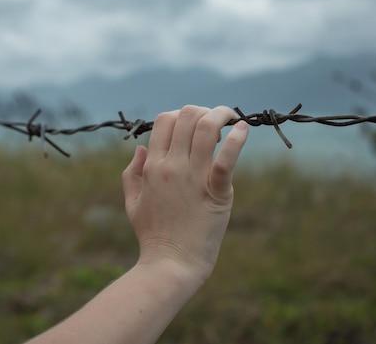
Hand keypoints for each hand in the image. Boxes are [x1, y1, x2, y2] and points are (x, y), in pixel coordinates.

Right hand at [122, 105, 248, 280]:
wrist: (170, 264)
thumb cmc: (153, 235)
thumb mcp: (132, 202)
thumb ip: (132, 172)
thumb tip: (141, 147)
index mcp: (152, 166)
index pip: (165, 120)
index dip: (181, 115)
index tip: (194, 126)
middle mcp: (172, 166)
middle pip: (186, 116)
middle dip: (203, 111)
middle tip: (216, 121)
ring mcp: (193, 178)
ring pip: (206, 128)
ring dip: (221, 115)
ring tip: (231, 118)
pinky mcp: (216, 192)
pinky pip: (227, 159)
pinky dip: (238, 139)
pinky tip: (243, 128)